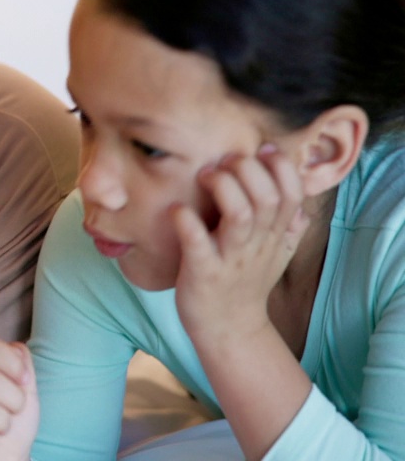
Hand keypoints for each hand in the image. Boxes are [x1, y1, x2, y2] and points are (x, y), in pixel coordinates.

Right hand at [0, 337, 36, 459]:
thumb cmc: (13, 421)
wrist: (7, 455)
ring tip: (1, 428)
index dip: (12, 364)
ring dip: (0, 422)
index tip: (24, 381)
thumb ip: (22, 364)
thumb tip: (17, 349)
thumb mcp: (24, 389)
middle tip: (14, 411)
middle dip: (12, 399)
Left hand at [172, 145, 306, 347]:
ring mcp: (230, 258)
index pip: (292, 194)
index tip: (260, 149)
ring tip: (206, 175)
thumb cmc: (246, 284)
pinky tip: (177, 209)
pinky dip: (187, 222)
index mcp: (274, 236)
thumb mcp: (275, 257)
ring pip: (241, 215)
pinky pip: (197, 243)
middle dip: (249, 170)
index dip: (281, 166)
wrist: (228, 329)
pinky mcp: (202, 272)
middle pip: (267, 198)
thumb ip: (289, 230)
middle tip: (225, 161)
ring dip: (224, 188)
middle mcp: (257, 245)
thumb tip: (302, 205)